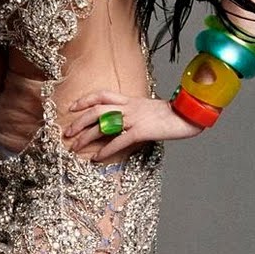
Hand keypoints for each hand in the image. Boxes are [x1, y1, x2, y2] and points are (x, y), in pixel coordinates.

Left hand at [63, 91, 203, 160]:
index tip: (71, 107)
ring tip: (75, 147)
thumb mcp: (148, 108)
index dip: (85, 100)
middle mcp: (129, 107)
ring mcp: (134, 118)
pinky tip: (97, 158)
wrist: (188, 115)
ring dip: (86, 137)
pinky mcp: (141, 131)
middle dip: (79, 121)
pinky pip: (118, 141)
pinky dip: (106, 150)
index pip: (102, 95)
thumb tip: (121, 121)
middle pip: (96, 110)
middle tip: (67, 133)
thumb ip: (133, 112)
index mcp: (130, 100)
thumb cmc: (170, 114)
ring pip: (103, 125)